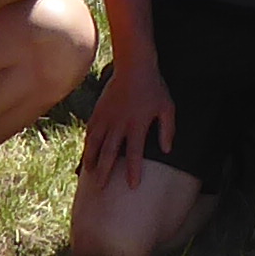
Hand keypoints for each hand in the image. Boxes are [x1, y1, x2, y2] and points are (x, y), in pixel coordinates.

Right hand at [83, 55, 175, 185]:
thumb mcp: (167, 108)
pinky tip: (87, 153)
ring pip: (96, 143)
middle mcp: (119, 123)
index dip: (133, 170)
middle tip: (101, 189)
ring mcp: (107, 117)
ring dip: (92, 159)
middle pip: (110, 152)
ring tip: (90, 174)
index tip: (132, 186)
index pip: (134, 153)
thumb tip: (167, 150)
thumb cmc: (154, 88)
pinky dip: (88, 143)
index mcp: (137, 124)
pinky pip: (91, 130)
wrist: (134, 66)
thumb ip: (167, 130)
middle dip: (106, 172)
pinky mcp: (99, 111)